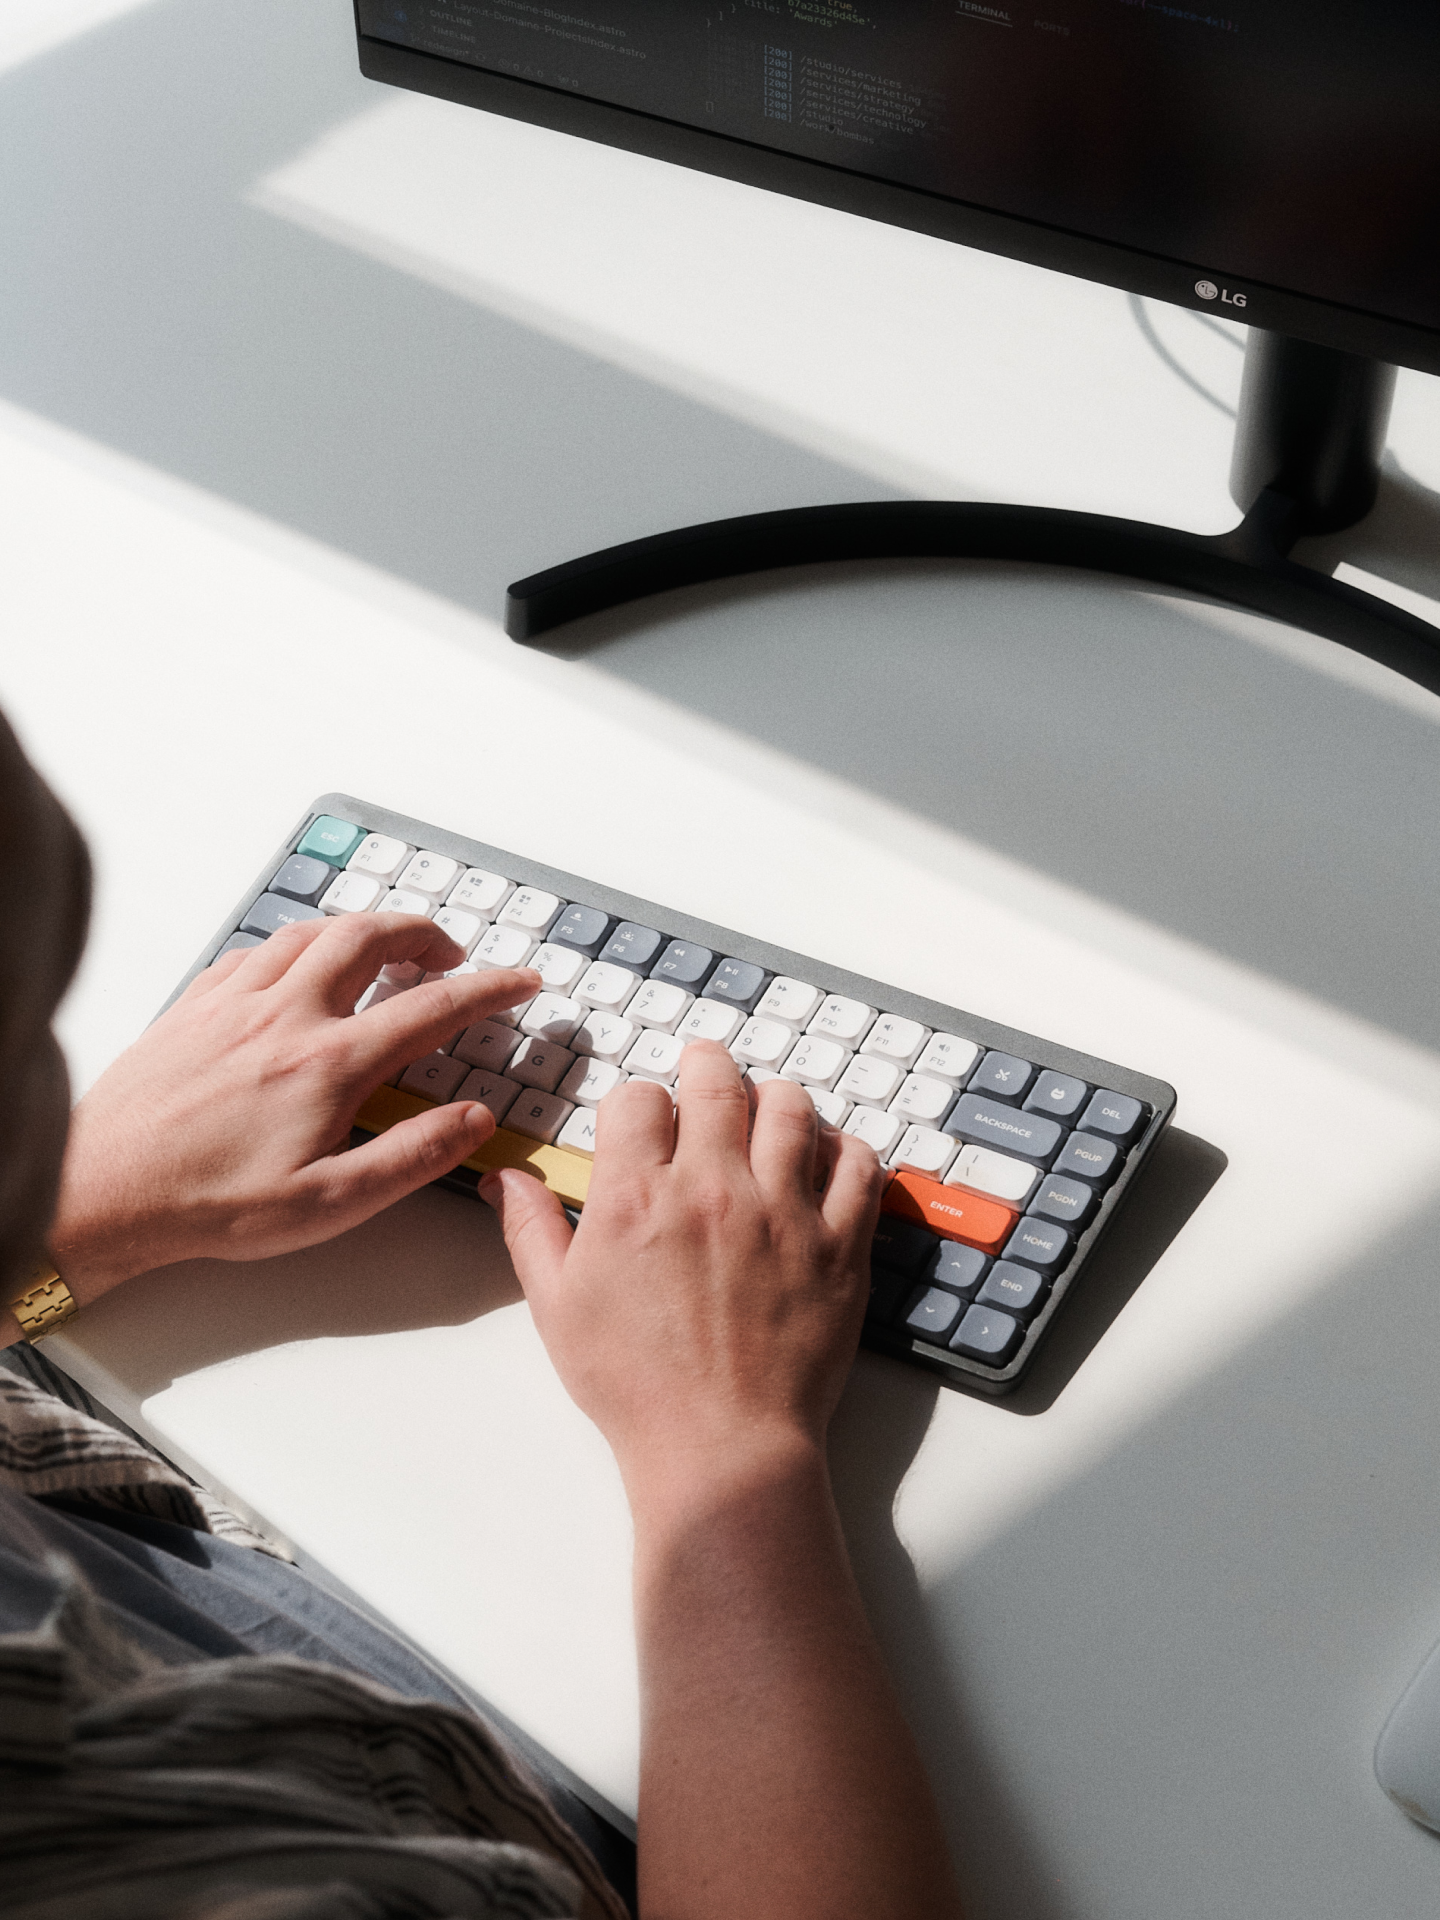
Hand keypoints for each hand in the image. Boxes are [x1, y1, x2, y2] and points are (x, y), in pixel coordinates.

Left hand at [48, 913, 539, 1301]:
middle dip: (424, 933)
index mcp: (329, 1063)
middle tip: (450, 954)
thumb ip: (411, 1156)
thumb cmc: (207, 1204)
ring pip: (313, 932)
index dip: (489, 989)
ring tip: (385, 949)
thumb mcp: (330, 1205)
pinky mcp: (194, 1004)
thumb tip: (474, 1121)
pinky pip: (256, 949)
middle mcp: (285, 1015)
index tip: (521, 981)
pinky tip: (297, 967)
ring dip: (362, 929)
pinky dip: (296, 945)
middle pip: (371, 938)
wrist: (102, 1189)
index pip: (433, 1007)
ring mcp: (235, 1001)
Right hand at [479, 1040, 883, 1498]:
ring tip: (766, 1108)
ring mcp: (783, 1212)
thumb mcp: (558, 1309)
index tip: (642, 1119)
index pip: (638, 1098)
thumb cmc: (637, 1388)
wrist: (720, 1449)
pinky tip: (826, 1158)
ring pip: (792, 1108)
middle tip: (705, 1066)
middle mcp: (711, 1189)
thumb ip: (531, 1231)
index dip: (637, 1102)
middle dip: (706, 1064)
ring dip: (774, 1098)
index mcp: (637, 1198)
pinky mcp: (838, 1244)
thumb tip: (505, 1180)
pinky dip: (844, 1149)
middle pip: (717, 1081)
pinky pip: (858, 1165)